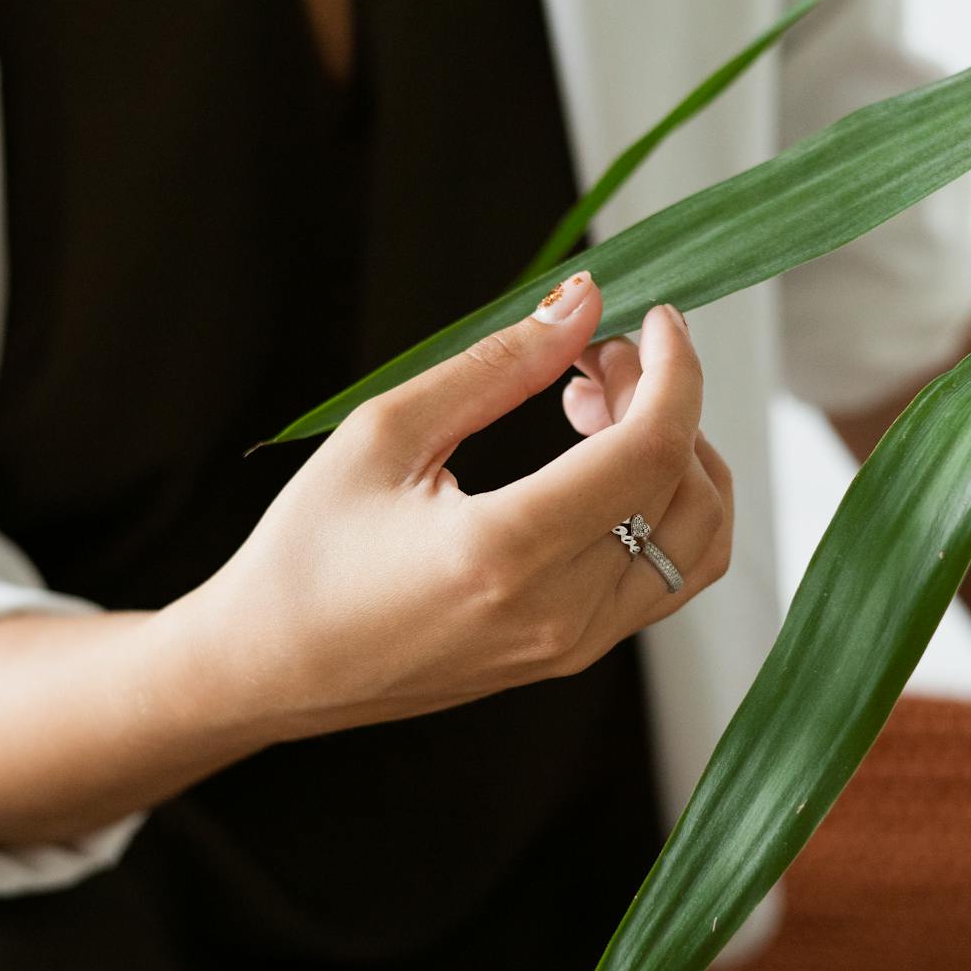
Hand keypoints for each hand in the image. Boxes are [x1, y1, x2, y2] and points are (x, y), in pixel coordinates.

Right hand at [166, 273, 734, 747]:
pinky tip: (597, 466)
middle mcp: (558, 613)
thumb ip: (498, 366)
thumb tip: (583, 301)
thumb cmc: (308, 552)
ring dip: (676, 457)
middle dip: (666, 400)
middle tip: (591, 358)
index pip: (652, 452)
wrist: (272, 669)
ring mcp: (574, 645)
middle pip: (688, 490)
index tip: (654, 317)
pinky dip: (664, 507)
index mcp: (504, 553)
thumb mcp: (385, 435)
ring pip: (698, 541)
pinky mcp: (573, 654)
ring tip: (593, 410)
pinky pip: (668, 577)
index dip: (674, 370)